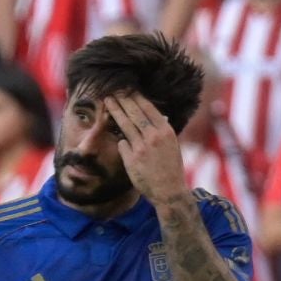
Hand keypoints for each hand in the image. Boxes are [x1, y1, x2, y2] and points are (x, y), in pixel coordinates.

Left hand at [106, 92, 188, 206]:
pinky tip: (121, 142)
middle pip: (134, 113)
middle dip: (122, 99)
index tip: (127, 89)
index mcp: (165, 131)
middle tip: (113, 89)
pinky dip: (122, 143)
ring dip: (115, 111)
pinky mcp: (131, 159)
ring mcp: (141, 148)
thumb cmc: (171, 168)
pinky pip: (122, 145)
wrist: (169, 191)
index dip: (136, 97)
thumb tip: (159, 116)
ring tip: (107, 101)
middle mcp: (154, 137)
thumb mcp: (172, 145)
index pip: (148, 108)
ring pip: (125, 125)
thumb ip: (163, 130)